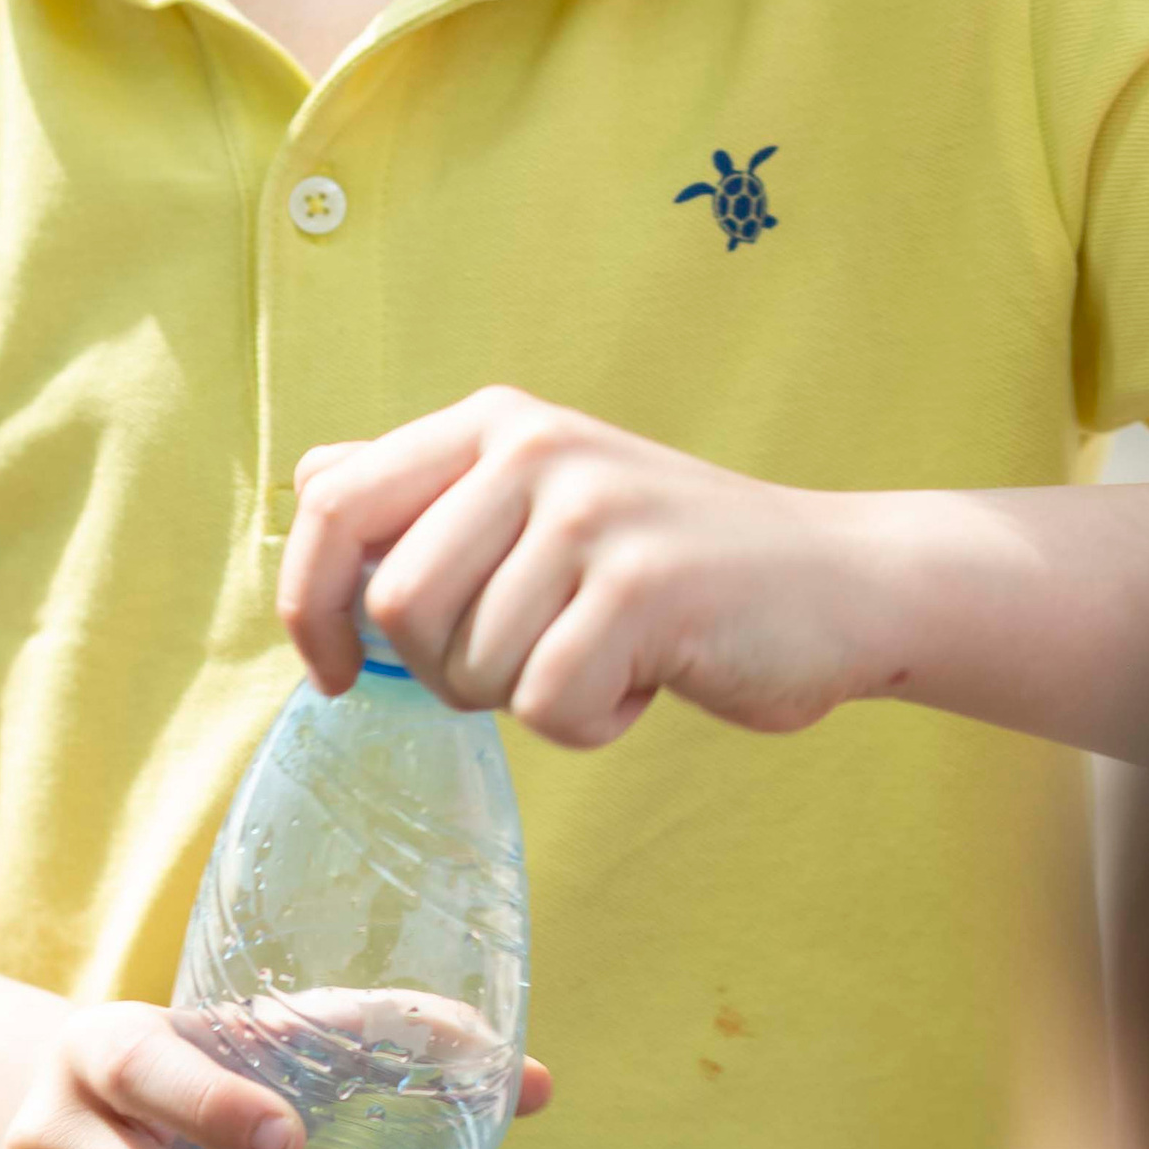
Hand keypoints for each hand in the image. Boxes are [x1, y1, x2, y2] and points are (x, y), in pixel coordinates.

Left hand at [280, 388, 881, 747]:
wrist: (839, 583)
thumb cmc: (675, 563)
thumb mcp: (545, 498)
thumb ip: (431, 491)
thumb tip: (311, 477)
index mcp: (497, 424)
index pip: (334, 502)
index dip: (309, 604)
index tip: (338, 671)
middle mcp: (536, 450)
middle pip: (396, 605)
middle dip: (447, 672)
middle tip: (530, 662)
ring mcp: (592, 515)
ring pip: (471, 666)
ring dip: (527, 699)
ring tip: (602, 658)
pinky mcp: (644, 588)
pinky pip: (547, 707)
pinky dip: (588, 725)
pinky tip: (642, 681)